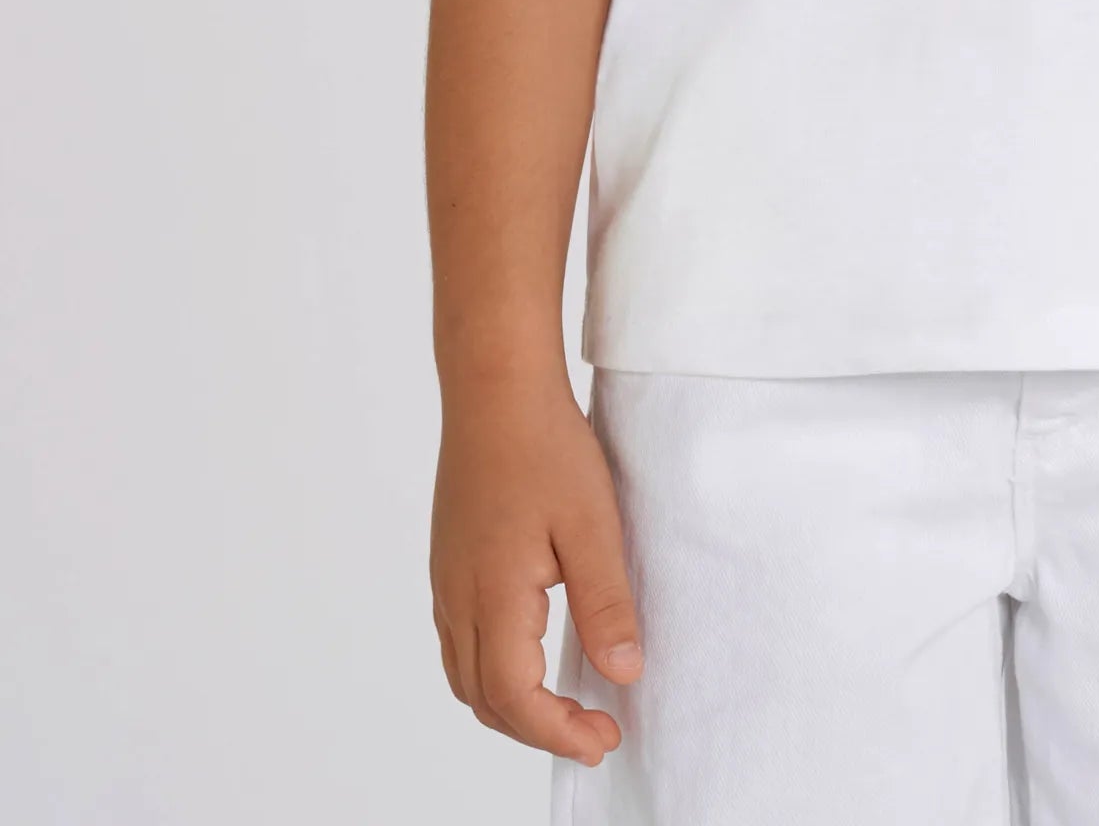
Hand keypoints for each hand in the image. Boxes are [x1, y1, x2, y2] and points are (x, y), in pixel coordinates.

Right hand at [430, 373, 642, 763]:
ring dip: (512, 704)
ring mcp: (446, 581)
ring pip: (465, 675)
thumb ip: (605, 604)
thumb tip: (622, 673)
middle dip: (538, 729)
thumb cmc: (544, 447)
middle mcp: (458, 599)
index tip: (606, 738)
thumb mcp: (592, 525)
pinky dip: (493, 671)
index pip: (516, 699)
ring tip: (566, 704)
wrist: (494, 388)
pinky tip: (530, 653)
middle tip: (597, 729)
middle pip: (485, 699)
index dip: (560, 731)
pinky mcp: (449, 562)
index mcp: (492, 597)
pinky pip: (460, 641)